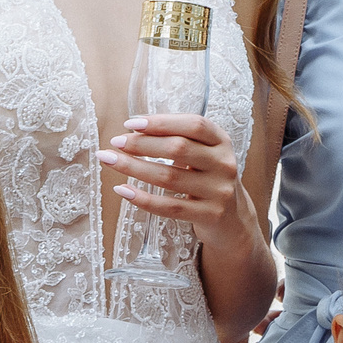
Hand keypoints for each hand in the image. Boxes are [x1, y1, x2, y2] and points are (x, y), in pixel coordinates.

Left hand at [95, 115, 260, 250]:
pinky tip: (123, 190)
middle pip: (178, 148)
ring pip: (169, 177)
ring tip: (110, 161)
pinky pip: (169, 207)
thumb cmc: (207, 179)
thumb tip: (133, 131)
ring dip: (134, 167)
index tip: (131, 123)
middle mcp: (224, 164)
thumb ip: (179, 140)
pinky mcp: (210, 215)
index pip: (193, 125)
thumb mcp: (204, 154)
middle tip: (115, 142)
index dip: (161, 122)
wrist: (233, 220)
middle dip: (142, 143)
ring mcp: (219, 191)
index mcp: (222, 142)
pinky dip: (143, 198)